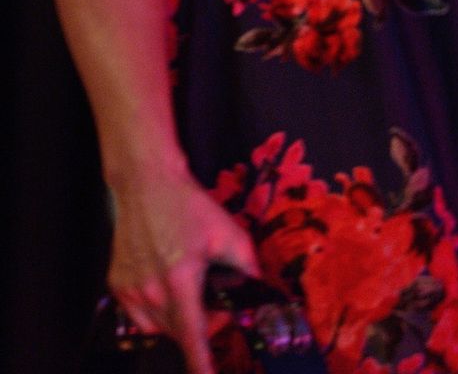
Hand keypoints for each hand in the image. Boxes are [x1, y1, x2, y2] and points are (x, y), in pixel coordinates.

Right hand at [108, 168, 259, 373]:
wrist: (147, 184)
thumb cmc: (188, 206)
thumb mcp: (227, 231)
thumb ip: (246, 265)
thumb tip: (259, 290)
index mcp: (180, 279)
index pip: (192, 335)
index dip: (200, 363)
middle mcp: (150, 290)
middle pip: (178, 332)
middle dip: (201, 327)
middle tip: (216, 306)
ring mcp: (129, 290)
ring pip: (156, 328)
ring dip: (177, 321)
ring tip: (191, 293)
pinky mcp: (116, 285)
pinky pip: (138, 315)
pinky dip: (156, 312)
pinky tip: (167, 287)